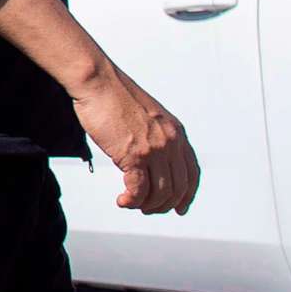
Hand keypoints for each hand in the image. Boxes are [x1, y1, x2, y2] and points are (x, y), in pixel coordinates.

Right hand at [72, 66, 198, 214]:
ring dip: (146, 205)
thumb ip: (154, 135)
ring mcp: (155, 150)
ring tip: (131, 204)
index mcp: (177, 132)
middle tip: (148, 210)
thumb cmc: (113, 95)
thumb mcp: (146, 115)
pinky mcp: (135, 155)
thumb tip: (146, 159)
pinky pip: (139, 190)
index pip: (192, 173)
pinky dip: (131, 201)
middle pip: (178, 188)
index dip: (188, 195)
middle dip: (164, 205)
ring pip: (160, 193)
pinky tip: (122, 201)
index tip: (180, 207)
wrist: (98, 81)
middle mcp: (171, 143)